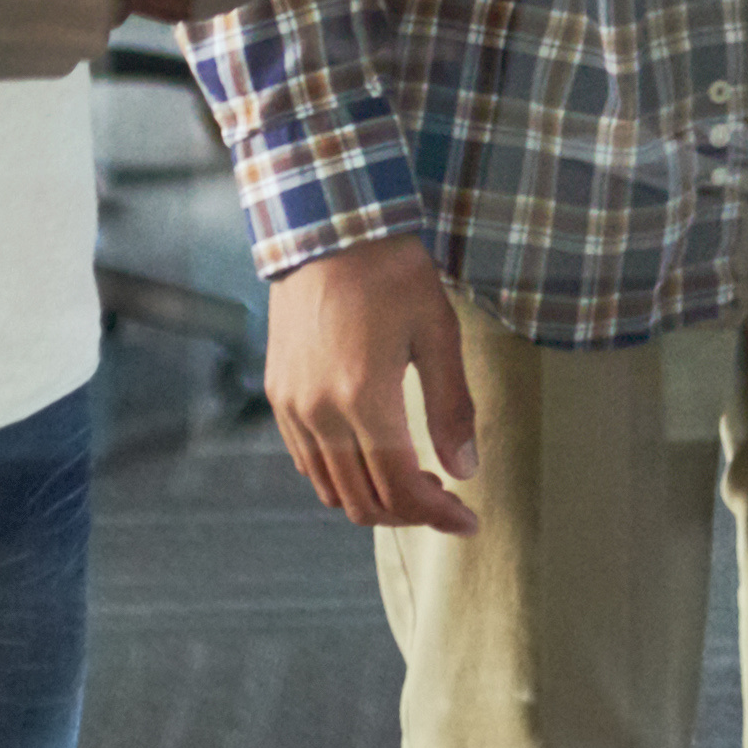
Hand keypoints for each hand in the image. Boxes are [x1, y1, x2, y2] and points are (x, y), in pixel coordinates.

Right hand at [266, 237, 481, 535]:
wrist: (327, 227)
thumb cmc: (391, 272)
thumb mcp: (438, 332)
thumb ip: (452, 407)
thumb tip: (465, 470)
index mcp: (365, 398)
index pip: (401, 488)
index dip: (438, 515)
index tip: (469, 520)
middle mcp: (321, 412)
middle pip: (364, 501)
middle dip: (411, 514)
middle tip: (447, 500)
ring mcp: (292, 406)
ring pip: (331, 489)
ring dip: (375, 500)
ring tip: (414, 481)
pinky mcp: (279, 393)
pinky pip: (307, 461)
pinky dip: (340, 477)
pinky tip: (372, 457)